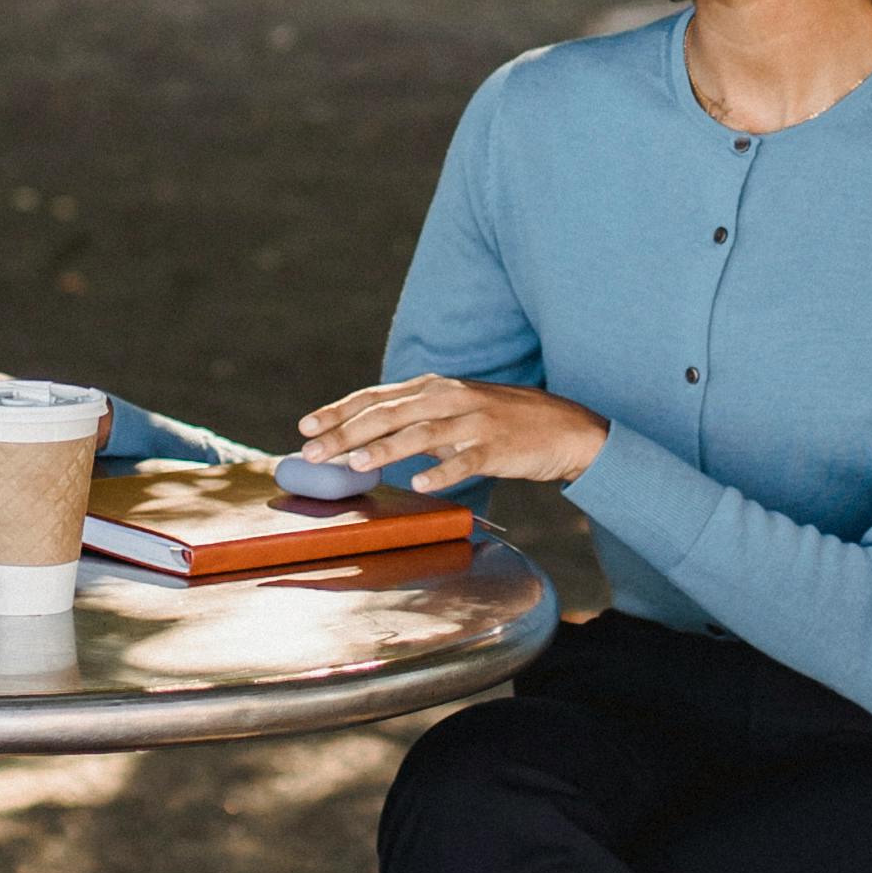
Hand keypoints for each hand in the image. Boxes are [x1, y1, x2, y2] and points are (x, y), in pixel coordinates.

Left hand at [301, 370, 610, 492]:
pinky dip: (443, 471)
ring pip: (421, 433)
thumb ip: (416, 420)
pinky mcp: (499, 446)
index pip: (376, 396)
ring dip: (384, 449)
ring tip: (353, 465)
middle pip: (389, 413)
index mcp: (435, 388)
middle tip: (313, 453)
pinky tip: (420, 484)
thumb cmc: (503, 424)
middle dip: (346, 433)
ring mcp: (475, 421)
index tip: (306, 426)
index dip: (339, 410)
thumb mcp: (455, 411)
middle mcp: (450, 398)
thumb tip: (367, 438)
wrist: (566, 428)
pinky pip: (467, 460)